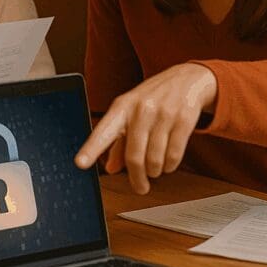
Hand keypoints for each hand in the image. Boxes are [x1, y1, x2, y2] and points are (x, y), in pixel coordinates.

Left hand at [75, 63, 216, 193]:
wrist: (188, 79)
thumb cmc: (154, 98)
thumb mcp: (131, 113)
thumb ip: (119, 141)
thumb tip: (110, 169)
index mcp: (122, 106)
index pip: (104, 131)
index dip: (91, 149)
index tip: (79, 163)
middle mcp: (141, 109)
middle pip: (134, 156)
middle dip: (137, 178)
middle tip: (140, 187)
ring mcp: (163, 113)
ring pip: (155, 159)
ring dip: (155, 171)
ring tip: (156, 168)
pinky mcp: (184, 119)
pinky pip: (174, 155)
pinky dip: (170, 165)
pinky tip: (168, 162)